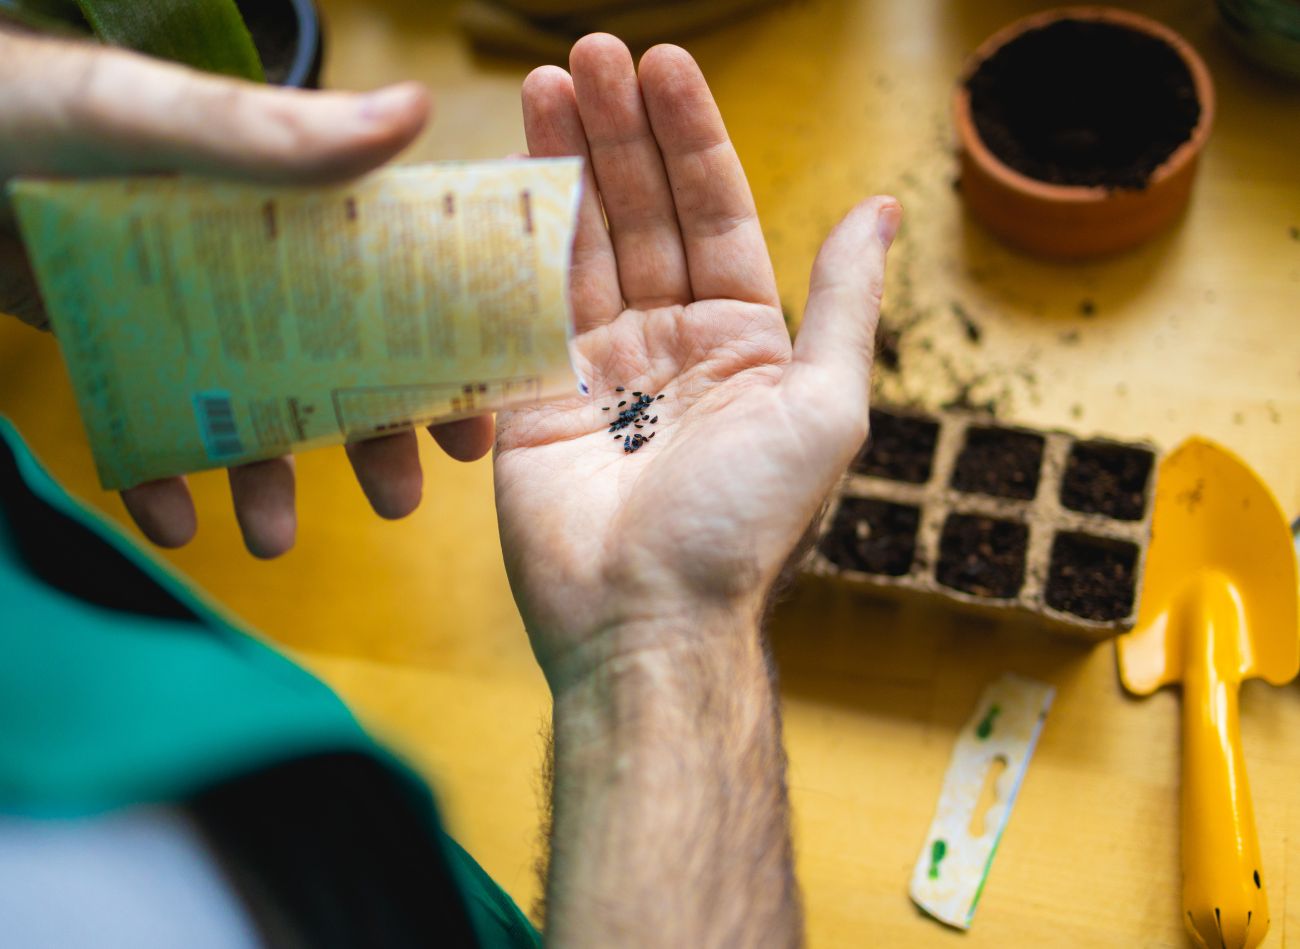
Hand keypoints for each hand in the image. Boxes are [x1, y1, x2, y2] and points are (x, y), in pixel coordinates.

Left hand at [0, 27, 493, 556]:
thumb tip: (412, 114)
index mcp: (282, 214)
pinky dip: (161, 483)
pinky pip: (146, 434)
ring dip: (268, 482)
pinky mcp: (110, 353)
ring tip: (274, 540)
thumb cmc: (25, 106)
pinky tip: (175, 521)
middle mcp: (243, 273)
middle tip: (401, 500)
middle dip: (370, 441)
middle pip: (332, 369)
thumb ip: (272, 132)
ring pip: (245, 414)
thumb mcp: (152, 119)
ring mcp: (177, 319)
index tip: (473, 420)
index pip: (390, 292)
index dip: (439, 358)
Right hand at [495, 34, 898, 688]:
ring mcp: (597, 367)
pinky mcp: (531, 396)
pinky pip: (522, 304)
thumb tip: (880, 206)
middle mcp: (669, 344)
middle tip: (592, 52)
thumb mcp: (824, 407)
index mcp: (742, 343)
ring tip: (549, 82)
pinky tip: (508, 171)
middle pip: (642, 214)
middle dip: (619, 132)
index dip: (691, 138)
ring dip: (564, 164)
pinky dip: (515, 239)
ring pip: (580, 244)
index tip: (665, 64)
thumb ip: (842, 301)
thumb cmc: (745, 526)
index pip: (714, 214)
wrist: (646, 623)